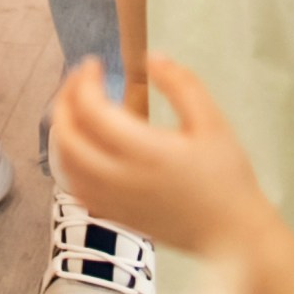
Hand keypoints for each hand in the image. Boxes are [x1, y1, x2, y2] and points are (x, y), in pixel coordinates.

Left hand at [51, 53, 271, 264]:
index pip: (92, 112)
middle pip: (69, 137)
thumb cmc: (225, 175)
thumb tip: (150, 58)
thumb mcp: (212, 121)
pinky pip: (74, 187)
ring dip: (61, 129)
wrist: (232, 235)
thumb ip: (181, 84)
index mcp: (146, 152)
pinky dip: (67, 159)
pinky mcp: (115, 216)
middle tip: (79, 79)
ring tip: (75, 105)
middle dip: (64, 100)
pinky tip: (81, 143)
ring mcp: (114, 201)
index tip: (94, 63)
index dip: (83, 81)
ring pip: (65, 164)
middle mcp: (122, 179)